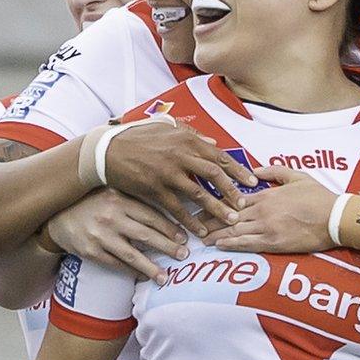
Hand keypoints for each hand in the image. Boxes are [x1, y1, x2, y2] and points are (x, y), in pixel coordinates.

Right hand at [46, 188, 188, 281]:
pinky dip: (131, 272)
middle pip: (146, 235)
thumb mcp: (113, 192)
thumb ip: (135, 199)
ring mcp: (100, 236)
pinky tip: (143, 277)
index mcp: (119, 199)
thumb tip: (170, 205)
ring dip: (151, 267)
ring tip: (165, 277)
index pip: (151, 215)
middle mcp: (111, 217)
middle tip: (185, 255)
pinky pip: (116, 264)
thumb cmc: (93, 203)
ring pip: (131, 255)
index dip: (170, 227)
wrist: (57, 216)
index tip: (185, 236)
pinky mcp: (90, 252)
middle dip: (168, 247)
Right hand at [103, 121, 256, 236]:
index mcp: (186, 139)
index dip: (238, 170)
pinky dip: (190, 221)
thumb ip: (191, 134)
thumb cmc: (137, 137)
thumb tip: (212, 143)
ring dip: (216, 209)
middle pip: (214, 175)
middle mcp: (180, 155)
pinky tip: (199, 230)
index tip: (252, 182)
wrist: (107, 151)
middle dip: (232, 191)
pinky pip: (177, 208)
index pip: (219, 156)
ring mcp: (167, 173)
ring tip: (229, 221)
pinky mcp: (154, 190)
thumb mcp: (165, 128)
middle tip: (244, 205)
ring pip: (199, 194)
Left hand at [202, 166, 334, 253]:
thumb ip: (273, 171)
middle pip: (229, 216)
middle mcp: (262, 211)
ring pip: (234, 231)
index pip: (234, 198)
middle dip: (210, 219)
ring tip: (201, 237)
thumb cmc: (318, 196)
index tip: (202, 204)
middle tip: (194, 223)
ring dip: (216, 234)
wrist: (334, 217)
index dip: (216, 202)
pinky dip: (231, 244)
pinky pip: (247, 244)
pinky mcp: (274, 243)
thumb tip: (253, 171)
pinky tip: (219, 245)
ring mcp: (266, 228)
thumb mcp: (297, 175)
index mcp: (266, 195)